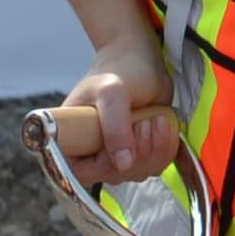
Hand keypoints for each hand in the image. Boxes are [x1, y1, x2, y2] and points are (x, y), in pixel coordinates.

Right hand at [57, 37, 180, 187]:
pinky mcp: (140, 150)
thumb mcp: (113, 93)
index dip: (105, 165)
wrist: (141, 60)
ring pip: (139, 172)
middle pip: (115, 176)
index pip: (78, 174)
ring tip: (154, 117)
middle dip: (139, 151)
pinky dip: (167, 147)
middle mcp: (89, 151)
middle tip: (144, 121)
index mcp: (68, 139)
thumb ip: (115, 127)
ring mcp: (116, 152)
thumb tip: (122, 164)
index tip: (126, 135)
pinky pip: (156, 164)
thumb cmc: (119, 71)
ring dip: (156, 147)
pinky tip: (164, 123)